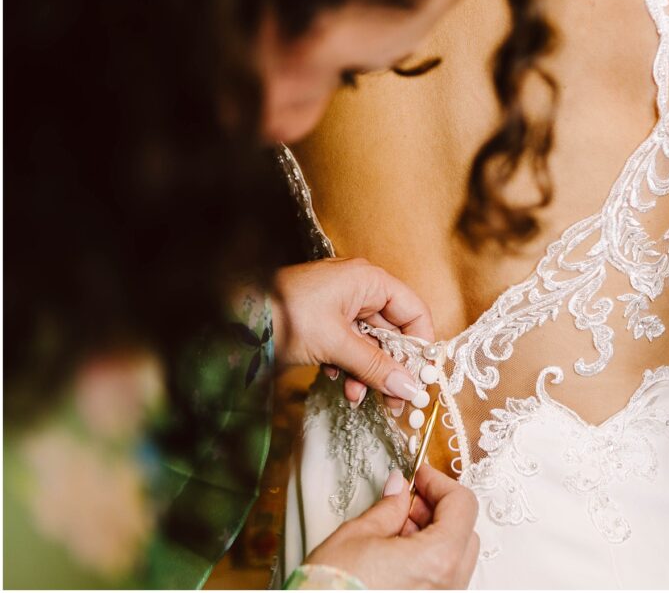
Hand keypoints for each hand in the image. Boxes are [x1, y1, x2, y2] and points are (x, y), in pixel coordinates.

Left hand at [271, 258, 433, 408]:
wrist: (231, 320)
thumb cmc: (284, 316)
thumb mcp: (335, 344)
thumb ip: (376, 366)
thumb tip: (411, 389)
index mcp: (368, 280)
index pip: (413, 311)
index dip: (421, 345)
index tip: (423, 378)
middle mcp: (358, 289)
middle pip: (393, 332)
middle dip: (392, 368)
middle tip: (395, 402)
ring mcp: (340, 307)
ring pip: (370, 345)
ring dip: (368, 373)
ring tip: (357, 397)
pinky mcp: (324, 325)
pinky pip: (350, 348)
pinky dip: (349, 368)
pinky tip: (339, 384)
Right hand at [305, 464, 480, 588]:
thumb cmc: (332, 590)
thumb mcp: (358, 535)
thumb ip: (388, 507)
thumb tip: (399, 489)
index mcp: (438, 559)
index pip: (462, 505)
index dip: (440, 483)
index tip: (420, 476)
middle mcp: (448, 585)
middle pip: (465, 531)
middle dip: (438, 508)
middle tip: (407, 500)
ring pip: (456, 556)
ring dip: (434, 534)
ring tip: (396, 528)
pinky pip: (444, 578)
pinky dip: (429, 558)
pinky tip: (397, 553)